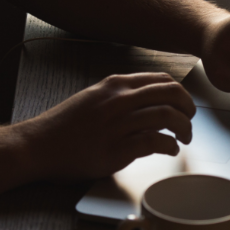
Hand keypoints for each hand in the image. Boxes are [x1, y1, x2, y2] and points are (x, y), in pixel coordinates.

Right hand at [13, 73, 195, 180]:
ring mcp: (118, 124)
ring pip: (168, 116)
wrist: (39, 145)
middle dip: (188, 107)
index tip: (184, 104)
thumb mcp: (93, 98)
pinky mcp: (117, 149)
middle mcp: (119, 100)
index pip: (161, 80)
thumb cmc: (65, 126)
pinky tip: (171, 150)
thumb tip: (148, 99)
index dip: (179, 92)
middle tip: (190, 120)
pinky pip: (155, 142)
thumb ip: (119, 95)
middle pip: (171, 94)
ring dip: (184, 128)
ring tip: (184, 138)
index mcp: (114, 85)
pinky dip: (170, 146)